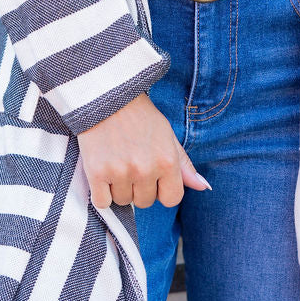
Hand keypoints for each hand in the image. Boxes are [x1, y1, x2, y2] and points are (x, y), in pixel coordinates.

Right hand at [77, 92, 210, 209]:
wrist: (107, 98)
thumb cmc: (140, 116)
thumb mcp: (168, 135)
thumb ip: (184, 165)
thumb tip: (203, 187)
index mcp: (167, 161)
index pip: (172, 199)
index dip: (162, 190)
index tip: (153, 177)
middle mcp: (145, 169)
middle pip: (145, 202)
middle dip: (139, 188)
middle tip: (131, 163)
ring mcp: (120, 172)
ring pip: (123, 202)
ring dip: (119, 189)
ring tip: (117, 163)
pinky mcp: (96, 173)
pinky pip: (102, 202)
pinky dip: (102, 193)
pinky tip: (103, 173)